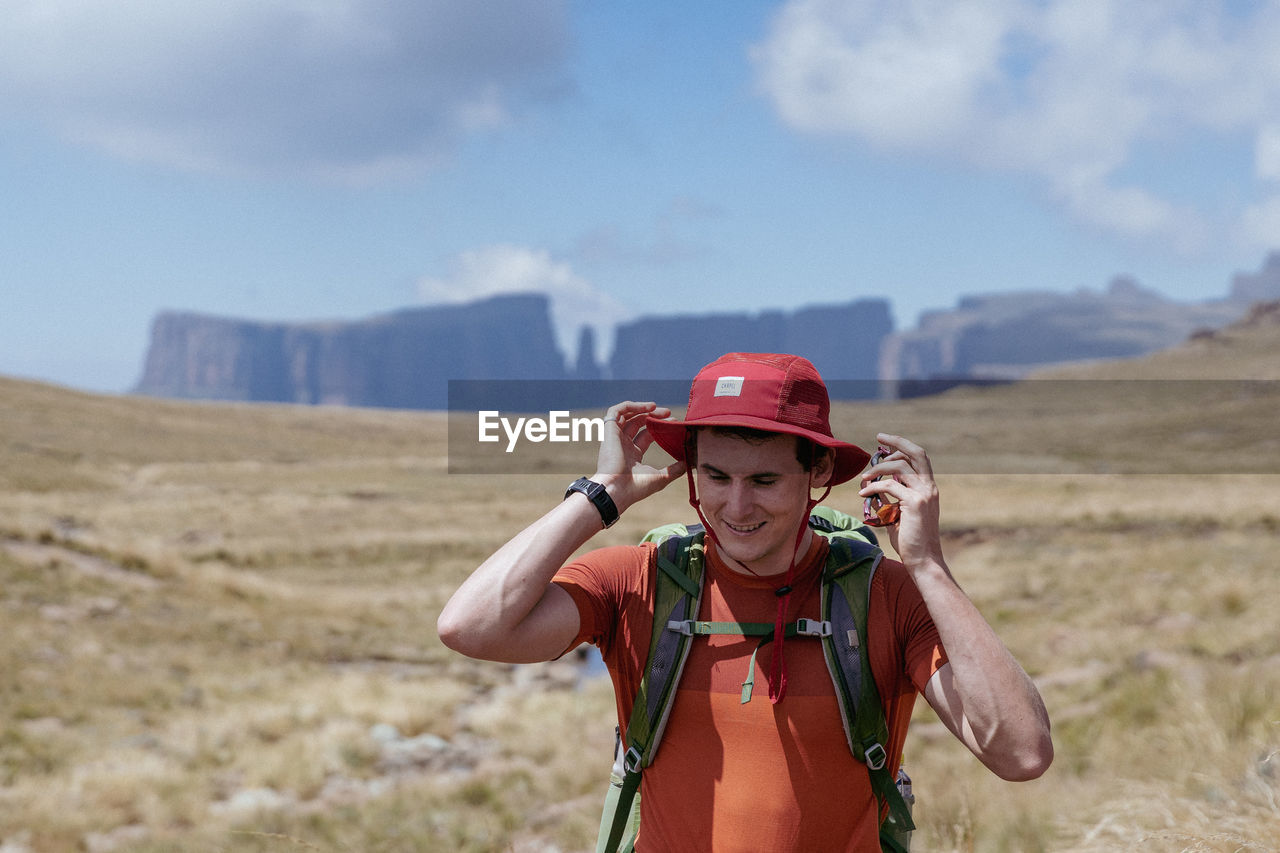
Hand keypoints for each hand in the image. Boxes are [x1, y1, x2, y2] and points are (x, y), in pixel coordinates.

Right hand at [592, 401, 686, 512]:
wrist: (617, 490)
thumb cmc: (636, 488)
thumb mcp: (661, 477)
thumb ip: (675, 469)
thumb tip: (690, 463)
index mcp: (632, 455)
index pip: (646, 435)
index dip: (659, 428)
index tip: (674, 423)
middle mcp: (623, 445)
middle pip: (637, 423)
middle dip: (653, 416)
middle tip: (668, 413)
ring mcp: (615, 438)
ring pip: (626, 415)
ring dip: (641, 409)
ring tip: (655, 407)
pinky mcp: (609, 432)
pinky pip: (615, 412)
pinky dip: (629, 406)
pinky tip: (645, 407)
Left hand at [858, 433, 943, 569]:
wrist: (923, 560)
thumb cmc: (910, 539)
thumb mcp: (899, 513)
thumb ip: (892, 498)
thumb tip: (874, 487)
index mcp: (929, 488)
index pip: (919, 458)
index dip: (903, 446)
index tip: (886, 442)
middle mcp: (929, 488)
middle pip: (917, 453)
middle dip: (897, 441)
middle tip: (879, 437)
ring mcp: (924, 494)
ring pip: (900, 467)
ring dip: (878, 468)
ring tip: (864, 477)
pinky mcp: (915, 503)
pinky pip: (889, 486)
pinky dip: (873, 487)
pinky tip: (863, 493)